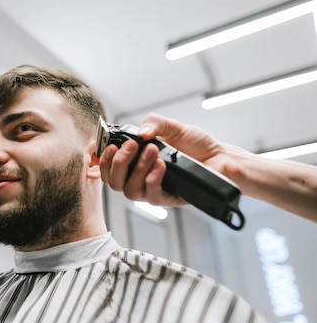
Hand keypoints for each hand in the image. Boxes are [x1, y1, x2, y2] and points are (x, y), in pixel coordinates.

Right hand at [99, 113, 224, 206]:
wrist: (220, 158)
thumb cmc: (196, 144)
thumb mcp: (173, 127)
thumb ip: (155, 123)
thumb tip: (140, 131)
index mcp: (134, 161)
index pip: (108, 166)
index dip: (101, 159)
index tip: (105, 145)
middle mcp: (139, 177)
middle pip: (112, 181)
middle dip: (117, 162)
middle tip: (132, 145)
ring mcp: (152, 189)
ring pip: (128, 190)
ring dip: (137, 169)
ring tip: (152, 151)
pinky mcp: (167, 199)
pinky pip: (150, 196)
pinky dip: (152, 179)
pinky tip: (161, 165)